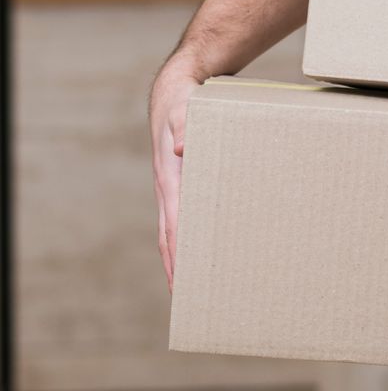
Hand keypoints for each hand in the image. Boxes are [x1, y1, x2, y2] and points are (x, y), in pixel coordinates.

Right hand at [148, 60, 203, 290]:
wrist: (177, 90)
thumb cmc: (185, 101)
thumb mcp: (186, 108)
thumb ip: (186, 125)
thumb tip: (183, 148)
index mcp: (170, 178)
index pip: (173, 226)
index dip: (177, 255)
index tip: (184, 283)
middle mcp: (171, 188)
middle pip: (172, 238)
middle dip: (179, 269)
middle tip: (193, 299)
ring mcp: (177, 186)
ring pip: (179, 229)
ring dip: (187, 256)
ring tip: (203, 283)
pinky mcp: (187, 181)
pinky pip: (190, 214)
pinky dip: (195, 235)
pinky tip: (213, 245)